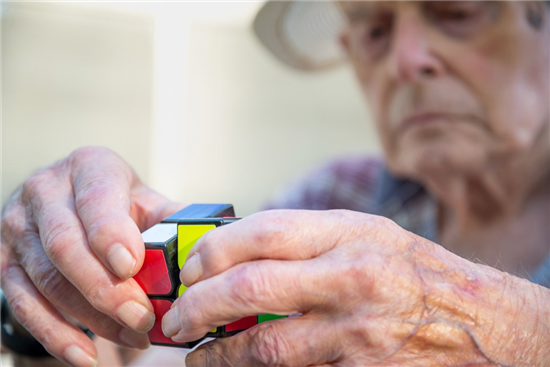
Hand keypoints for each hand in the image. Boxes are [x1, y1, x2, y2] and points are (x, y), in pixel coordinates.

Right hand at [0, 147, 184, 366]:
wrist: (71, 201)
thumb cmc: (117, 203)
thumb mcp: (146, 200)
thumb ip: (173, 221)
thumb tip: (209, 250)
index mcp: (89, 167)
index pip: (95, 200)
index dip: (110, 234)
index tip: (131, 266)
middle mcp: (45, 191)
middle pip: (67, 246)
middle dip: (106, 289)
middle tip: (141, 317)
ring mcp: (19, 227)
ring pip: (47, 280)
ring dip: (91, 317)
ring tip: (132, 336)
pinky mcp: (5, 261)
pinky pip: (24, 305)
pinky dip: (55, 335)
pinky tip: (84, 355)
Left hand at [163, 210, 549, 366]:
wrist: (479, 321)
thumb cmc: (416, 271)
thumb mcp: (367, 234)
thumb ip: (309, 239)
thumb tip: (244, 251)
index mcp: (348, 233)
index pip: (263, 231)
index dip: (215, 249)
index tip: (192, 267)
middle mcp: (349, 277)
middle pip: (251, 288)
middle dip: (200, 305)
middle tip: (178, 318)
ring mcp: (355, 330)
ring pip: (265, 345)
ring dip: (219, 353)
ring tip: (197, 355)